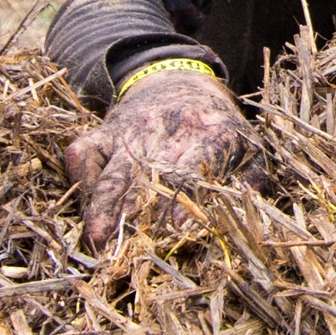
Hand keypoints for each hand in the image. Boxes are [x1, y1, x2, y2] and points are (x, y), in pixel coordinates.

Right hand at [64, 70, 251, 250]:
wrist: (178, 81)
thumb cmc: (217, 124)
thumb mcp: (247, 144)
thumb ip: (253, 176)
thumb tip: (249, 208)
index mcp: (209, 130)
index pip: (192, 168)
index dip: (183, 199)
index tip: (177, 230)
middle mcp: (166, 128)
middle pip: (149, 176)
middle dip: (139, 216)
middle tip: (133, 253)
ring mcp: (130, 129)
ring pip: (114, 171)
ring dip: (103, 208)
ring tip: (98, 243)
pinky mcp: (102, 131)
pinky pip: (83, 155)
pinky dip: (82, 183)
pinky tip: (86, 214)